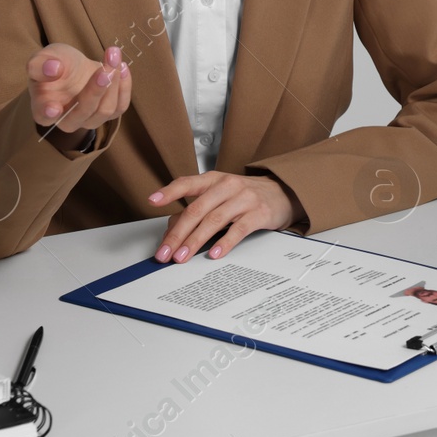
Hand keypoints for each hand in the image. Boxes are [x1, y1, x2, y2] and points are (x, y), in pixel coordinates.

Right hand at [27, 43, 130, 140]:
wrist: (74, 65)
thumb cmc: (55, 63)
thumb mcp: (43, 58)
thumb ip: (40, 64)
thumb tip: (52, 69)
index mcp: (43, 108)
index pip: (44, 116)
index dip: (48, 112)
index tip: (54, 107)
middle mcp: (67, 119)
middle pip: (83, 112)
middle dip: (95, 90)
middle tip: (104, 69)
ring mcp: (89, 119)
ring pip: (105, 110)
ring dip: (113, 82)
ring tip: (113, 57)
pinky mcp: (108, 113)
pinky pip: (120, 107)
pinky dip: (124, 87)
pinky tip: (122, 67)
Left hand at [148, 172, 297, 261]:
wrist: (283, 193)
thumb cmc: (246, 196)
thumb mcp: (220, 196)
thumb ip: (197, 210)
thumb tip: (172, 232)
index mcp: (214, 180)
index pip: (187, 183)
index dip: (169, 192)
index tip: (152, 201)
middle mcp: (228, 186)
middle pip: (196, 210)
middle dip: (177, 234)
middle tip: (165, 252)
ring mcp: (244, 199)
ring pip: (214, 221)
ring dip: (195, 241)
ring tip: (182, 257)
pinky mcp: (259, 213)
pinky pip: (239, 229)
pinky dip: (225, 243)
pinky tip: (215, 253)